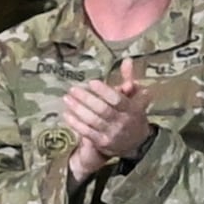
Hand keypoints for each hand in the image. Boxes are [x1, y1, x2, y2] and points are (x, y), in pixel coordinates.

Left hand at [62, 57, 155, 178]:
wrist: (136, 143)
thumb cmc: (133, 114)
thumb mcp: (136, 96)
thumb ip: (129, 78)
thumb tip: (127, 60)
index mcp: (132, 109)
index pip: (117, 99)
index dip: (104, 91)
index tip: (92, 82)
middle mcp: (122, 122)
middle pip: (102, 110)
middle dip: (86, 99)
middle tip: (73, 89)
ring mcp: (112, 134)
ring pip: (92, 121)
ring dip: (78, 110)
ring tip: (67, 99)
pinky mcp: (102, 143)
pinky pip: (86, 132)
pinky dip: (75, 123)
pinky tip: (67, 114)